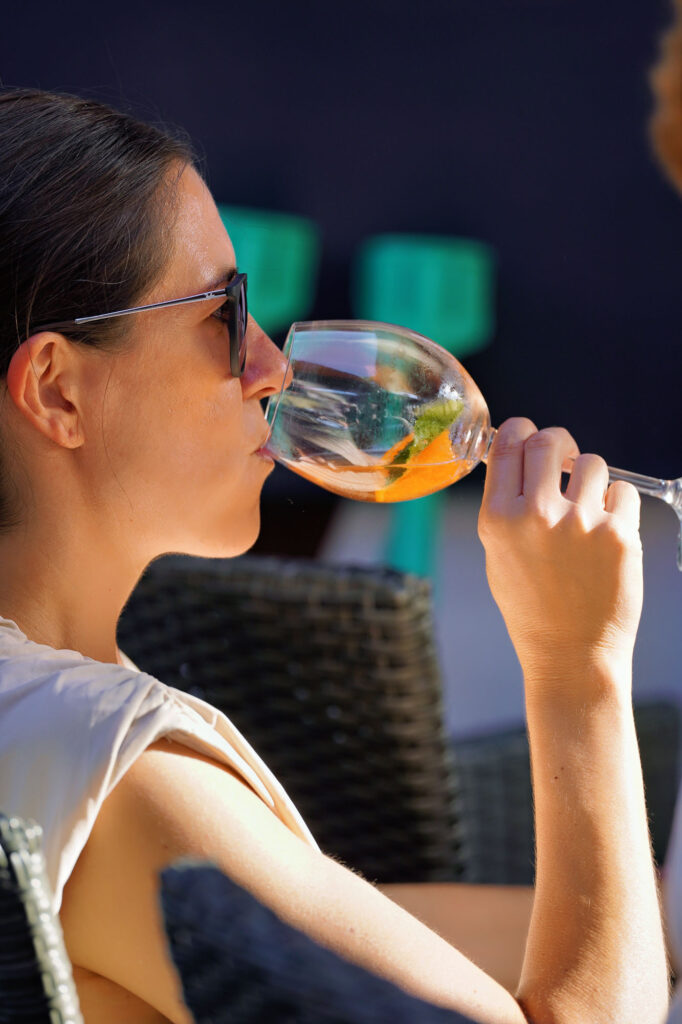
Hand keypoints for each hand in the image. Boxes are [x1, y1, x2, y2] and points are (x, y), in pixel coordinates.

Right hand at [478, 418, 642, 682]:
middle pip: (550, 441)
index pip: (509, 443)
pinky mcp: (620, 534)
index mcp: (499, 518)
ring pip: (593, 463)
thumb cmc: (531, 607)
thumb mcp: (498, 555)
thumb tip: (518, 460)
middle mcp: (537, 515)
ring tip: (587, 512)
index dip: (521, 431)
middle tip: (564, 463)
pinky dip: (618, 505)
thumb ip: (506, 506)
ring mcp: (581, 523)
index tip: (528, 437)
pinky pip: (623, 492)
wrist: (571, 653)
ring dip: (591, 480)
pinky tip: (607, 533)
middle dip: (559, 445)